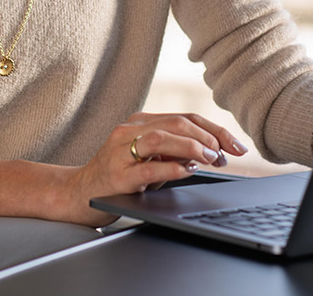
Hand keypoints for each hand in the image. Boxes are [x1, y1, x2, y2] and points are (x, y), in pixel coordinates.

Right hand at [59, 112, 248, 226]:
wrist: (76, 194)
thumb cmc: (117, 178)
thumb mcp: (148, 159)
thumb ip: (173, 152)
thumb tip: (214, 152)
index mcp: (140, 123)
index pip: (185, 118)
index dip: (215, 130)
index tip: (236, 146)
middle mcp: (129, 131)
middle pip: (178, 124)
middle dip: (210, 137)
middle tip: (228, 154)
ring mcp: (120, 152)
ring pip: (162, 139)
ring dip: (193, 147)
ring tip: (213, 159)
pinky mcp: (117, 176)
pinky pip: (148, 169)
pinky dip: (172, 168)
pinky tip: (188, 170)